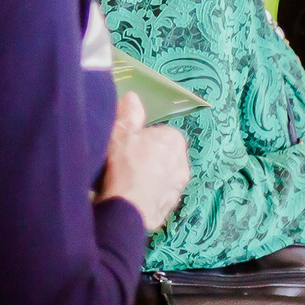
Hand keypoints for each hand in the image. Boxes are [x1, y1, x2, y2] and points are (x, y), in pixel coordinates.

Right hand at [99, 92, 190, 232]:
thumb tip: (133, 96)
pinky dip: (147, 196)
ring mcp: (178, 187)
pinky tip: (130, 197)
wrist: (129, 206)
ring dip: (149, 178)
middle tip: (125, 163)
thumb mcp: (121, 131)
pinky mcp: (170, 207)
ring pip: (162, 177)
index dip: (141, 139)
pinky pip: (158, 196)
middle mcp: (183, 162)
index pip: (159, 134)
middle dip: (148, 158)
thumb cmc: (124, 163)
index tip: (127, 145)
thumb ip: (129, 113)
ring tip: (126, 182)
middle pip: (163, 156)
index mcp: (174, 139)